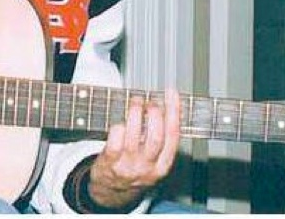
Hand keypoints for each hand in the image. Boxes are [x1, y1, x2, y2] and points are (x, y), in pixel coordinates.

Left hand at [88, 88, 180, 209]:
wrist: (111, 191)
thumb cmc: (134, 169)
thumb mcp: (154, 161)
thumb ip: (161, 139)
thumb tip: (165, 106)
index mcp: (162, 166)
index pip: (173, 136)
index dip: (174, 112)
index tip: (172, 94)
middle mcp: (147, 168)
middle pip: (156, 137)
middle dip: (155, 113)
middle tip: (151, 101)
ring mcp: (128, 166)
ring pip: (134, 135)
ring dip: (136, 113)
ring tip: (136, 102)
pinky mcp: (110, 163)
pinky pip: (116, 139)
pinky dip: (119, 126)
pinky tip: (121, 123)